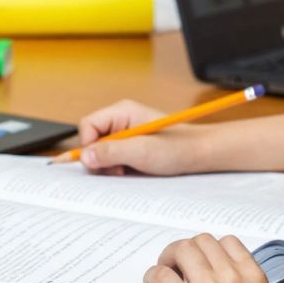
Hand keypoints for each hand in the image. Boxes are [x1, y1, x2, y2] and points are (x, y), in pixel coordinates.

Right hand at [76, 99, 206, 174]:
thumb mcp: (142, 152)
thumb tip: (84, 156)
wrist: (198, 154)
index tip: (98, 162)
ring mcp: (124, 133)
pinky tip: (129, 171)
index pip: (88, 125)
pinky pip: (111, 157)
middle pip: (91, 139)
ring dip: (108, 165)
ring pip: (100, 151)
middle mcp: (120, 120)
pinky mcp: (129, 146)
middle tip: (116, 169)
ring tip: (126, 170)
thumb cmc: (177, 148)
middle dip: (99, 158)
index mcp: (121, 112)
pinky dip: (116, 167)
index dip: (88, 145)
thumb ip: (111, 152)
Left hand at [144, 234, 283, 282]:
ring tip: (163, 271)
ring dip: (168, 257)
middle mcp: (232, 278)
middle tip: (176, 264)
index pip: (227, 242)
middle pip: (201, 241)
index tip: (199, 259)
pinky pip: (162, 275)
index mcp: (254, 278)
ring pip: (182, 250)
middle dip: (186, 250)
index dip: (209, 248)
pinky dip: (153, 275)